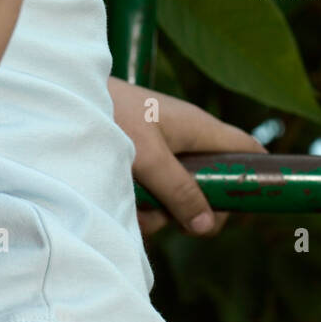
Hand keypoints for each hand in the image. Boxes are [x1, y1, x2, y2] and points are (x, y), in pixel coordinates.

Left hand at [107, 77, 266, 241]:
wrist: (65, 96)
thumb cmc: (110, 116)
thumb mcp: (148, 157)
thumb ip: (179, 191)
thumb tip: (208, 225)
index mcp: (198, 128)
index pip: (247, 149)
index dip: (254, 178)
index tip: (247, 208)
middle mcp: (185, 139)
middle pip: (210, 186)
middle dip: (191, 209)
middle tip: (173, 216)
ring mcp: (162, 151)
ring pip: (177, 196)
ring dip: (157, 211)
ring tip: (133, 202)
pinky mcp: (139, 160)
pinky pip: (152, 192)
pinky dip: (138, 202)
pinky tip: (120, 199)